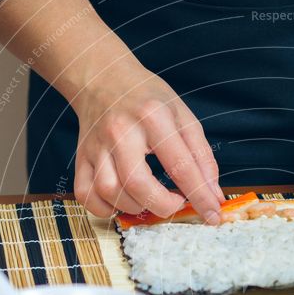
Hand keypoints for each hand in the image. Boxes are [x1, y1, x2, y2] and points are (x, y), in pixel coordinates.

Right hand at [72, 62, 223, 219]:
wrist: (102, 78)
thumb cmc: (147, 100)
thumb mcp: (183, 117)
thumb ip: (202, 157)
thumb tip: (213, 196)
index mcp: (153, 117)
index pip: (180, 166)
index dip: (199, 196)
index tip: (212, 215)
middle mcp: (121, 131)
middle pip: (137, 184)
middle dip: (162, 205)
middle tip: (174, 203)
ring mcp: (96, 146)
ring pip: (109, 192)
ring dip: (135, 207)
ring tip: (149, 198)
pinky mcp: (80, 157)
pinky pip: (86, 194)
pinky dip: (105, 208)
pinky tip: (123, 200)